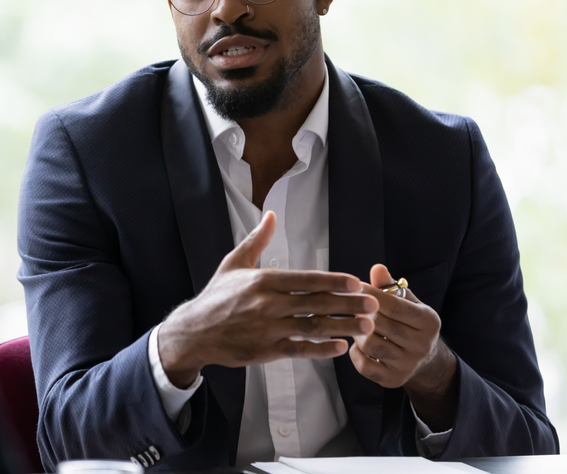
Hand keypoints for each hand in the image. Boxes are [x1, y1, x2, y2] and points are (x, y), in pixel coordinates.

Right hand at [157, 211, 378, 388]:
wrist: (193, 331)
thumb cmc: (216, 296)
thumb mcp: (233, 263)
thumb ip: (257, 240)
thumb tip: (271, 215)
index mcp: (262, 280)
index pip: (305, 280)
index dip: (332, 281)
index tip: (355, 282)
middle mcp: (267, 304)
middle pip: (315, 303)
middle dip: (347, 304)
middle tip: (373, 305)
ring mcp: (267, 329)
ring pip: (312, 327)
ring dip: (342, 327)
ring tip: (366, 327)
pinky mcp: (265, 351)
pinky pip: (299, 350)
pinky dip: (321, 349)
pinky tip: (340, 347)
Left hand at [349, 264, 458, 430]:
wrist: (426, 360)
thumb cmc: (410, 323)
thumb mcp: (408, 303)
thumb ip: (391, 286)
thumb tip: (377, 268)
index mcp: (429, 321)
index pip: (394, 305)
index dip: (370, 294)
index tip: (354, 286)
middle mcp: (422, 345)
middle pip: (381, 324)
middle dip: (361, 312)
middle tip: (349, 305)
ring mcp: (408, 365)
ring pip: (370, 345)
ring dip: (357, 333)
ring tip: (356, 325)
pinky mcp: (394, 380)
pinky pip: (365, 366)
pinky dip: (356, 353)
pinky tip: (358, 345)